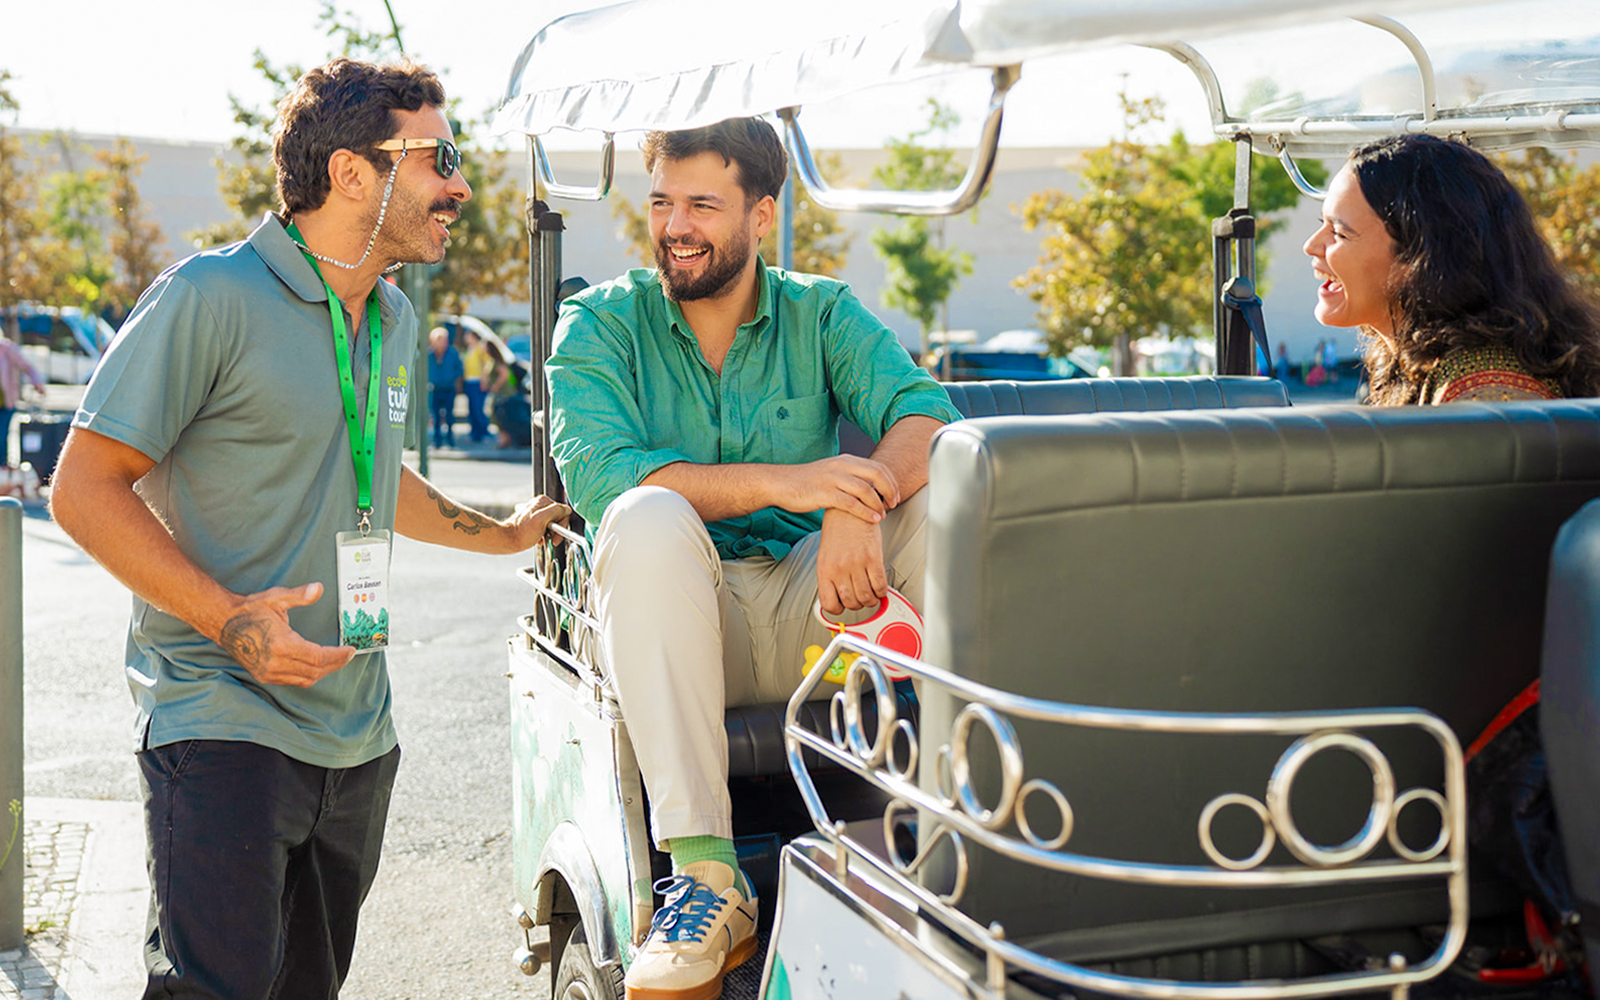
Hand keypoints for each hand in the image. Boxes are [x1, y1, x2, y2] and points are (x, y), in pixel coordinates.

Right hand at [216, 582, 354, 686]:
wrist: (222, 622)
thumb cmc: (250, 609)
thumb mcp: (276, 598)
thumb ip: (299, 595)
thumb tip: (318, 588)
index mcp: (281, 645)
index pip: (318, 657)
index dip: (338, 656)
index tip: (351, 650)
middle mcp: (275, 663)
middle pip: (315, 671)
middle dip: (335, 664)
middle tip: (348, 655)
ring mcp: (268, 672)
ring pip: (305, 679)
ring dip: (323, 672)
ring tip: (336, 661)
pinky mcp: (264, 676)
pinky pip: (293, 681)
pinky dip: (308, 676)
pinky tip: (317, 667)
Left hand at [503, 494, 570, 550]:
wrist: (507, 540)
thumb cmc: (521, 533)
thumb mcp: (541, 520)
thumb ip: (556, 511)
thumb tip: (566, 509)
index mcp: (543, 502)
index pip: (563, 511)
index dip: (562, 525)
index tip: (556, 535)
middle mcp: (540, 505)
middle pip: (558, 518)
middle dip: (555, 531)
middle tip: (550, 539)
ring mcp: (536, 513)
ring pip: (552, 524)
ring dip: (550, 534)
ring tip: (542, 539)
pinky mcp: (533, 521)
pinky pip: (545, 528)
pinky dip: (544, 535)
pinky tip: (538, 539)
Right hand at [776, 456, 900, 521]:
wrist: (781, 483)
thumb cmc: (807, 482)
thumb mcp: (833, 472)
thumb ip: (851, 476)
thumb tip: (871, 488)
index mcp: (846, 460)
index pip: (878, 467)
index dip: (892, 482)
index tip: (896, 496)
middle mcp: (842, 466)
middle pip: (877, 475)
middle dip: (890, 491)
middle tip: (893, 505)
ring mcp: (833, 479)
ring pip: (866, 490)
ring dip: (878, 504)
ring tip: (882, 515)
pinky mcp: (825, 493)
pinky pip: (851, 503)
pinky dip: (866, 512)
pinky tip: (873, 519)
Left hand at [816, 508, 886, 615]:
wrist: (850, 508)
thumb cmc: (838, 530)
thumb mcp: (827, 554)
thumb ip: (831, 575)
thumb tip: (837, 596)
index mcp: (824, 569)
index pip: (829, 604)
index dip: (838, 610)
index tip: (843, 607)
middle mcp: (839, 568)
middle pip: (851, 603)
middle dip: (858, 604)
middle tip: (861, 598)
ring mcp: (856, 564)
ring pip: (867, 597)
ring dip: (871, 600)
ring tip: (872, 594)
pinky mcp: (872, 558)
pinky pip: (880, 585)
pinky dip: (882, 591)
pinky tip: (880, 587)